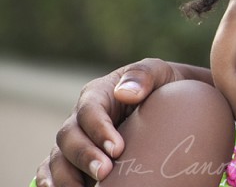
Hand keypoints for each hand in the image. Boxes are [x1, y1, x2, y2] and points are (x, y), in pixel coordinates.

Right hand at [33, 58, 205, 186]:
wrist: (171, 102)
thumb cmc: (163, 85)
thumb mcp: (159, 72)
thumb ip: (143, 75)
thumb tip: (125, 93)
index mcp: (97, 94)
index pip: (89, 111)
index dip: (98, 130)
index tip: (118, 149)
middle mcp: (80, 119)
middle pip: (68, 137)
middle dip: (84, 156)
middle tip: (105, 173)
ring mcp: (75, 140)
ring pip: (57, 158)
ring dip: (66, 177)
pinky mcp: (73, 160)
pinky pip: (53, 171)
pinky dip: (53, 183)